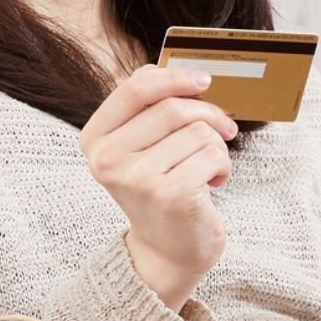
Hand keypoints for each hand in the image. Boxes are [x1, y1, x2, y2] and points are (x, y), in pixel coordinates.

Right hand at [78, 63, 238, 310]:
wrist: (168, 251)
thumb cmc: (161, 188)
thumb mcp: (142, 147)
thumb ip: (151, 109)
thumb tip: (182, 69)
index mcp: (95, 140)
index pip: (136, 88)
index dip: (175, 77)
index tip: (203, 80)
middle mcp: (108, 159)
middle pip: (173, 107)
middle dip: (209, 113)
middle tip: (225, 129)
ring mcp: (137, 178)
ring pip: (198, 130)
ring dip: (217, 146)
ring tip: (208, 168)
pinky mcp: (170, 194)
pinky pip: (212, 154)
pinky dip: (223, 166)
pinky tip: (213, 184)